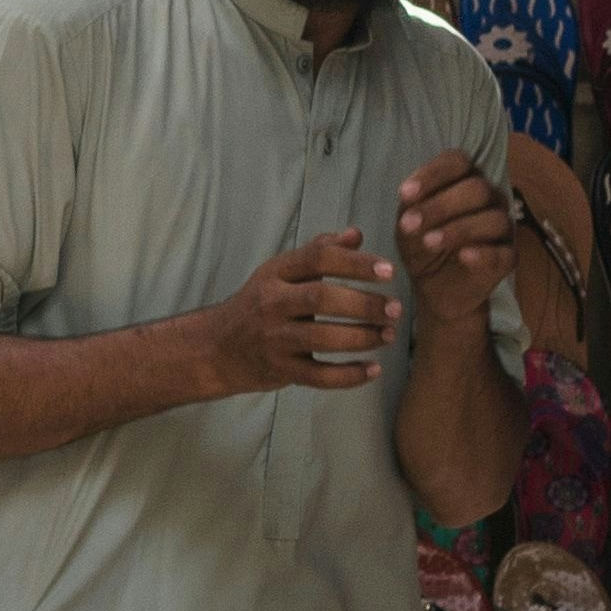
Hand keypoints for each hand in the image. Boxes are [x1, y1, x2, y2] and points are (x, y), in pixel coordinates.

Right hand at [206, 229, 404, 397]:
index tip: (389, 272)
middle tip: (395, 309)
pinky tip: (373, 370)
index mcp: (275, 274)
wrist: (216, 349)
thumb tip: (355, 234)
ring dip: (362, 337)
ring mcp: (273, 339)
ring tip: (388, 335)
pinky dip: (349, 376)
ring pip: (322, 338)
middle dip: (364, 304)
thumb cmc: (259, 305)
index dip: (355, 263)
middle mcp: (271, 303)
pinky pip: (318, 376)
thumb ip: (319, 253)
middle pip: (321, 298)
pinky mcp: (279, 370)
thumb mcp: (281, 274)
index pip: (317, 259)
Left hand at [398, 150, 529, 317]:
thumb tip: (410, 199)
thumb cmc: (421, 243)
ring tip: (428, 242)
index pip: (458, 162)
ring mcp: (501, 227)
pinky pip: (505, 252)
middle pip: (477, 189)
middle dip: (440, 206)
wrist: (433, 284)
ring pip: (493, 218)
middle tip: (409, 225)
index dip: (433, 174)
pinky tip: (464, 256)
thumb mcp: (407, 225)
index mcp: (462, 181)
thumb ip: (411, 209)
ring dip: (458, 229)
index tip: (404, 195)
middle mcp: (488, 199)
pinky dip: (484, 253)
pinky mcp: (508, 257)